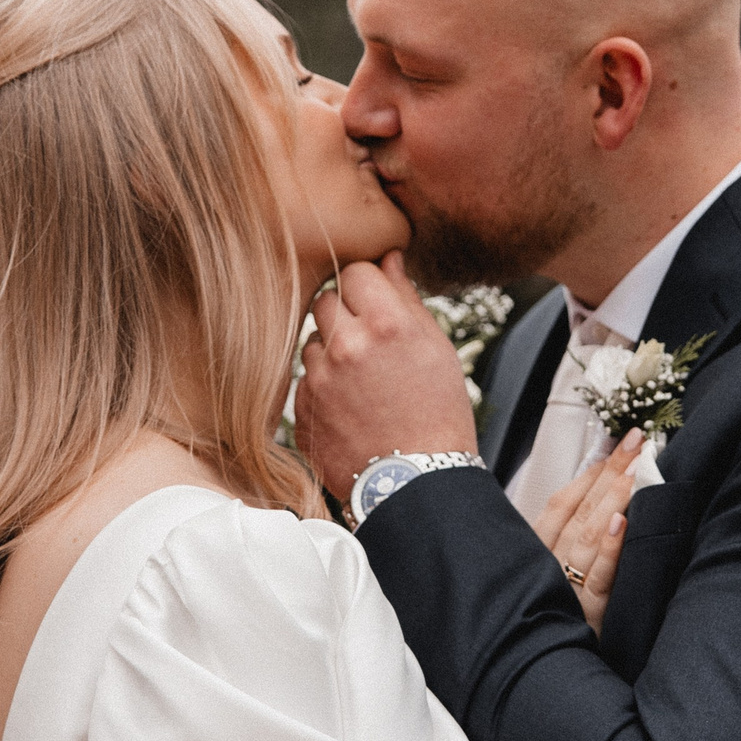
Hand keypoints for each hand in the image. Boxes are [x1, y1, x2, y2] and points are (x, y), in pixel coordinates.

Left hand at [296, 252, 479, 497]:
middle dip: (345, 315)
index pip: (356, 272)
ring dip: (331, 352)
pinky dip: (323, 387)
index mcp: (386, 324)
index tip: (378, 307)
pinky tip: (351, 408)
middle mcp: (347, 345)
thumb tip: (388, 257)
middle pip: (326, 300)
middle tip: (370, 344)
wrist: (418, 483)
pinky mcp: (303, 408)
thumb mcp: (436, 348)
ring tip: (363, 383)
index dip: (369, 289)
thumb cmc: (437, 413)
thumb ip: (405, 298)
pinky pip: (305, 379)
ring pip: (312, 341)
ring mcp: (319, 379)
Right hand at [531, 429, 639, 634]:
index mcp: (536, 558)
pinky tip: (623, 521)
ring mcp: (570, 591)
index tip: (613, 443)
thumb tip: (602, 499)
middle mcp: (549, 569)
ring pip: (590, 536)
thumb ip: (567, 542)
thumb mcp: (551, 583)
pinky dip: (611, 547)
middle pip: (579, 512)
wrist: (555, 677)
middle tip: (635, 439)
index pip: (560, 505)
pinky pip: (602, 577)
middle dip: (608, 471)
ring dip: (613, 497)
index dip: (587, 473)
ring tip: (636, 465)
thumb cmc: (559, 625)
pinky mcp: (593, 617)